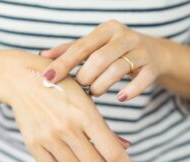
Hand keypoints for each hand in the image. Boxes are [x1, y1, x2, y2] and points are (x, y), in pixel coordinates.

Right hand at [0, 50, 146, 161]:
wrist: (22, 80)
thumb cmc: (59, 86)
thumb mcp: (85, 99)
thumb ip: (103, 126)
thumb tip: (124, 148)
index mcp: (85, 114)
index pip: (114, 153)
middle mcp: (67, 128)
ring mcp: (48, 137)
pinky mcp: (33, 144)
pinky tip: (68, 161)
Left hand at [41, 19, 171, 101]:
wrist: (152, 52)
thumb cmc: (112, 50)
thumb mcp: (93, 46)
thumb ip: (69, 50)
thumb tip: (43, 56)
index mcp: (106, 30)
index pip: (80, 47)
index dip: (63, 63)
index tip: (48, 78)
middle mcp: (123, 37)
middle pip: (99, 59)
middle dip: (85, 77)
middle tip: (81, 86)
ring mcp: (140, 50)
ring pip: (117, 69)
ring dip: (101, 86)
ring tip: (94, 92)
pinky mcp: (152, 66)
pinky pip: (141, 80)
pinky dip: (130, 91)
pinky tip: (120, 98)